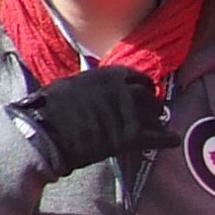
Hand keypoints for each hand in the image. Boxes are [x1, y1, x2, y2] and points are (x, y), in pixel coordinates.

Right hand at [11, 66, 167, 175]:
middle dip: (151, 104)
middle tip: (150, 112)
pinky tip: (171, 140)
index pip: (137, 77)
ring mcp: (130, 113)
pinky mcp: (131, 136)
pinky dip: (168, 139)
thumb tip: (90, 88)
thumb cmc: (46, 109)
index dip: (142, 87)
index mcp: (108, 75)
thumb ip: (88, 85)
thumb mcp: (68, 85)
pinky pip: (159, 137)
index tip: (142, 93)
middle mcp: (124, 90)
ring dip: (156, 121)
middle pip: (149, 96)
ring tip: (156, 127)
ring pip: (154, 115)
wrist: (43, 133)